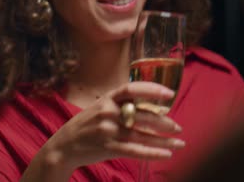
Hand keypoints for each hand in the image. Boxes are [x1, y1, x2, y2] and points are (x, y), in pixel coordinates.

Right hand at [36, 82, 184, 176]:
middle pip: (142, 115)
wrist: (64, 145)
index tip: (169, 94)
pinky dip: (153, 153)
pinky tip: (166, 154)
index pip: (131, 89)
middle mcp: (108, 112)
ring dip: (164, 141)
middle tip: (177, 127)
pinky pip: (135, 151)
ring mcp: (108, 131)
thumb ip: (120, 104)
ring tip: (179, 143)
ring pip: (142, 135)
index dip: (151, 89)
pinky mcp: (108, 148)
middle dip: (163, 122)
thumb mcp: (99, 107)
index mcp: (107, 99)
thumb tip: (149, 105)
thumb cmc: (86, 125)